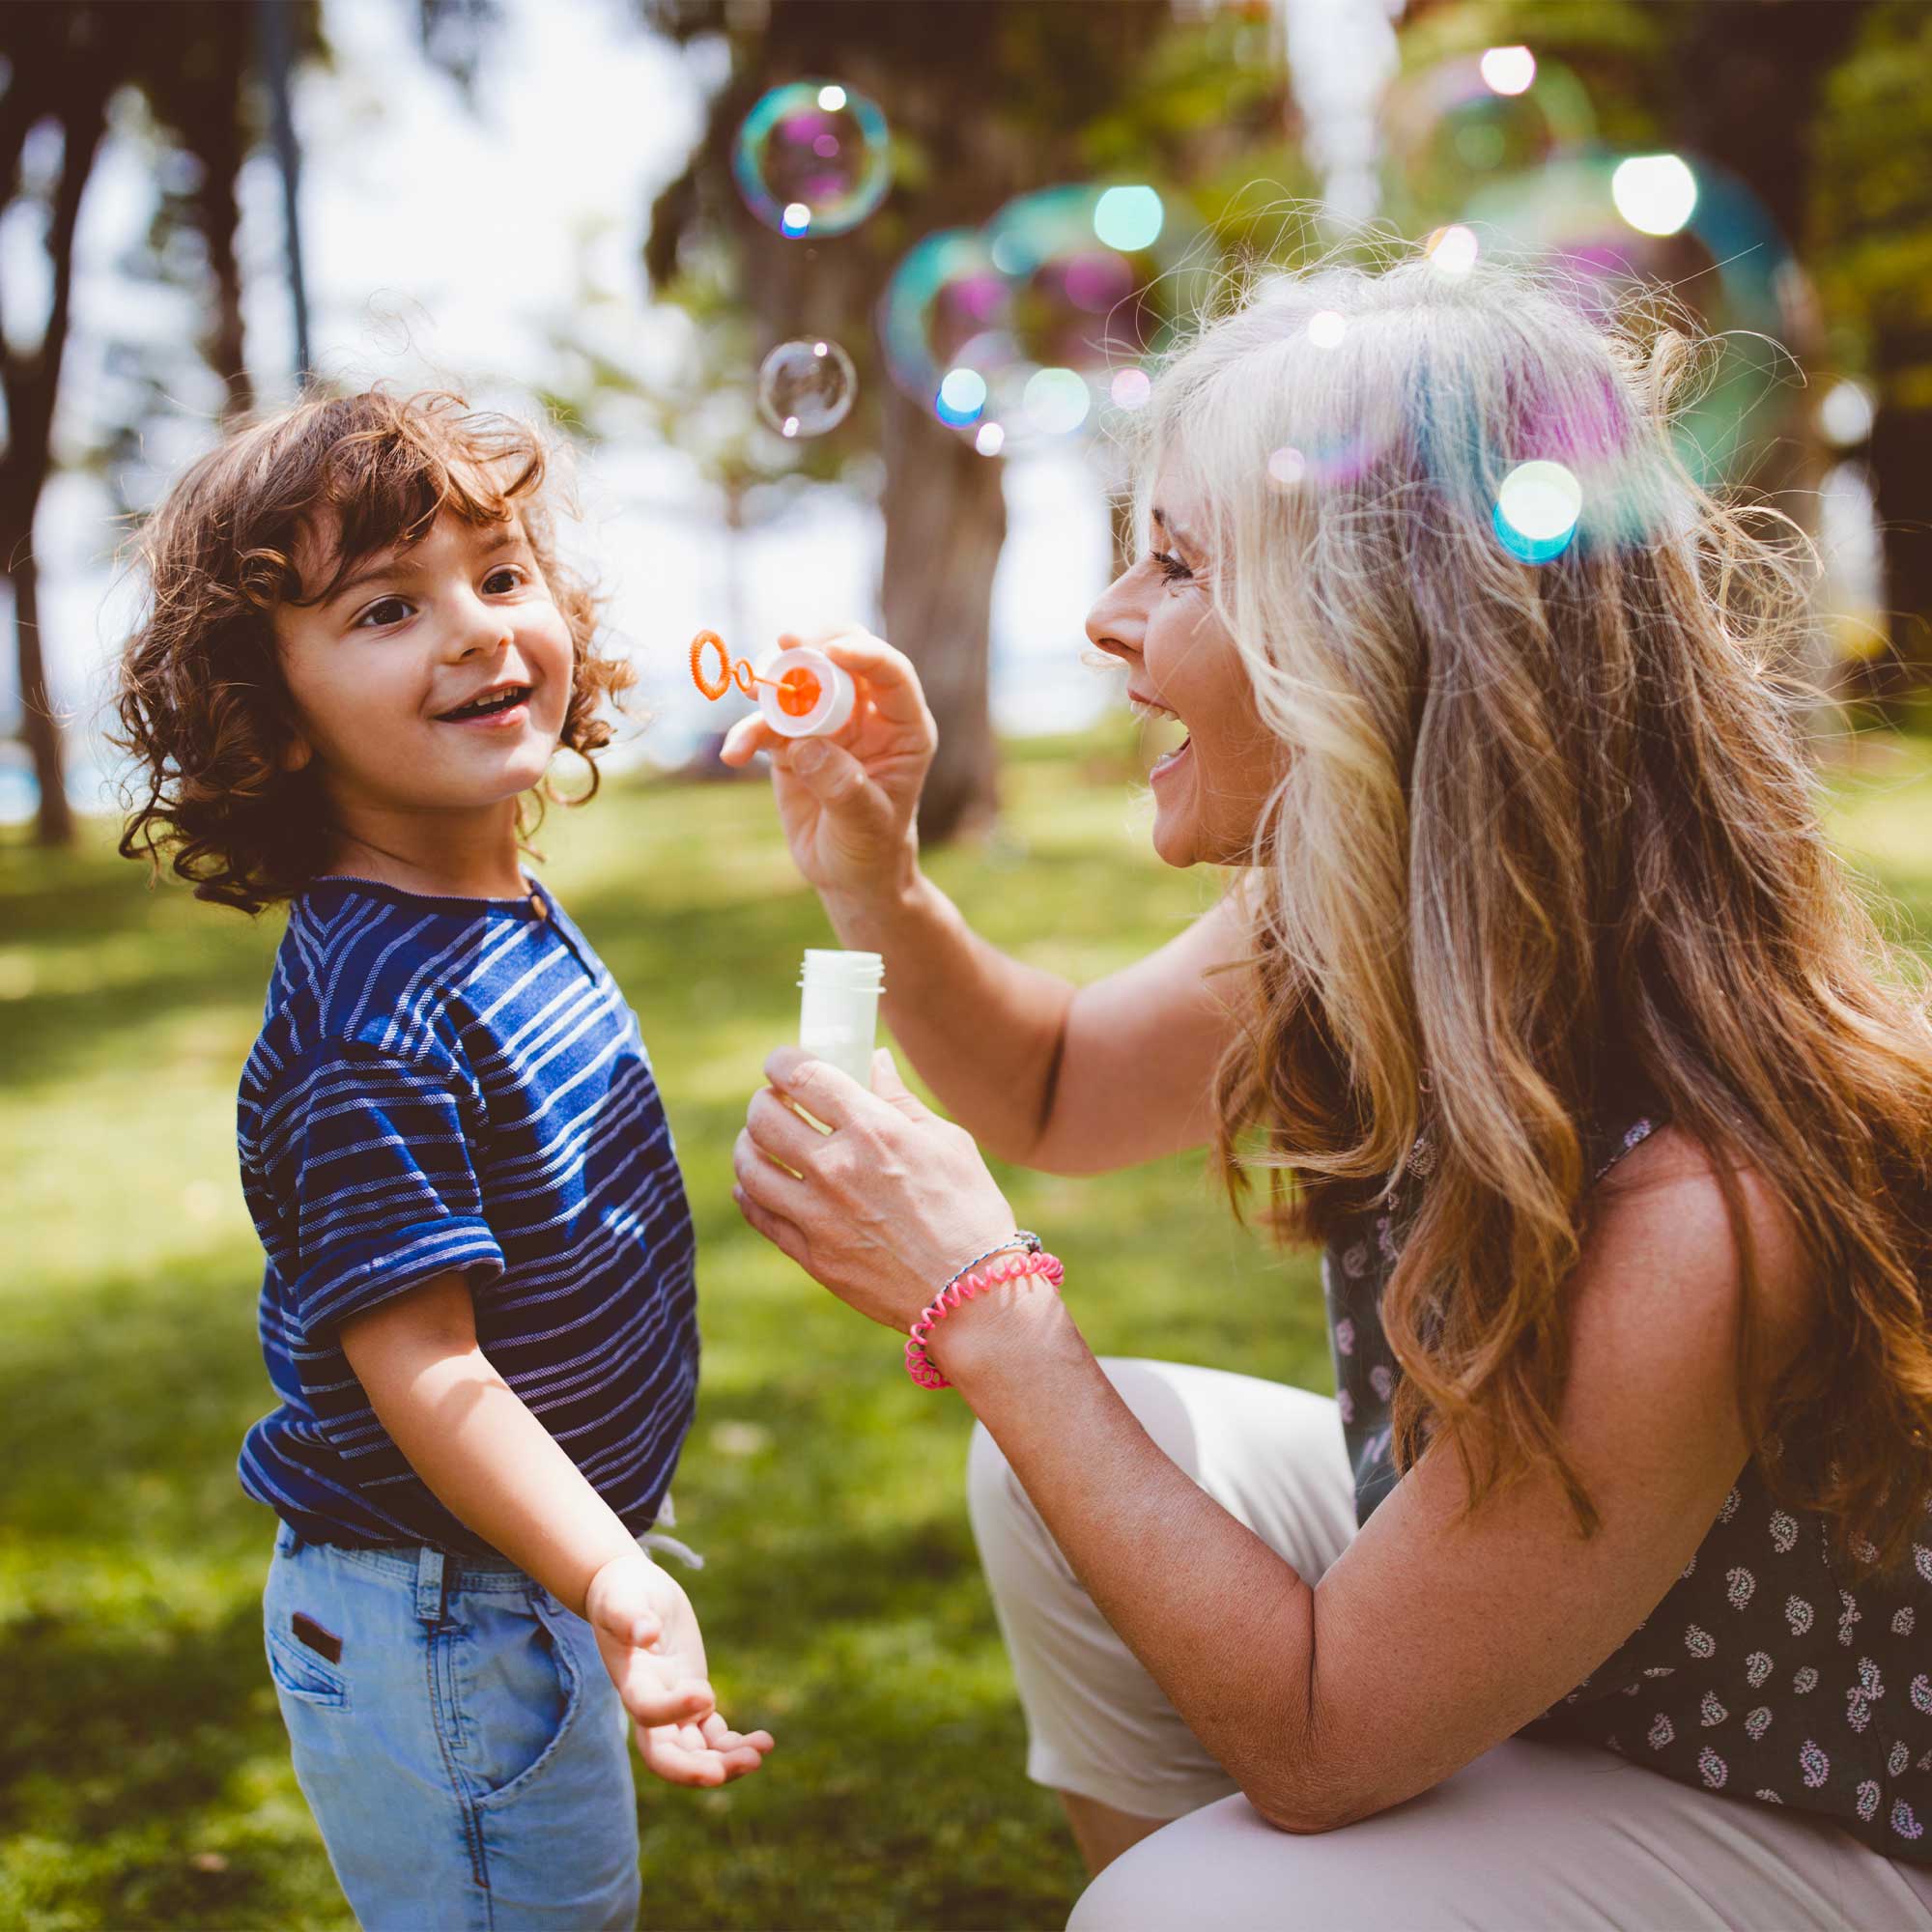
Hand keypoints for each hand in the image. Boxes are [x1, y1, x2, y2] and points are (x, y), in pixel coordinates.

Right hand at [583, 1550, 773, 1787]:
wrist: (628, 1595)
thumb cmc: (622, 1594)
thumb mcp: (621, 1598)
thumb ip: (628, 1617)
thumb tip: (645, 1631)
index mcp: (632, 1680)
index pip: (646, 1710)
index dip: (673, 1709)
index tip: (706, 1694)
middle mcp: (650, 1703)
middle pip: (665, 1754)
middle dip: (696, 1768)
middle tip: (734, 1766)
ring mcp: (673, 1706)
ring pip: (694, 1751)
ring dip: (725, 1761)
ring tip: (760, 1754)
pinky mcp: (694, 1699)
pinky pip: (713, 1736)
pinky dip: (735, 1744)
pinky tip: (764, 1743)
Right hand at [717, 626, 934, 909]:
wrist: (848, 875)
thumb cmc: (872, 849)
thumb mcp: (866, 824)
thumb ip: (842, 785)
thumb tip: (806, 745)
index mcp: (902, 728)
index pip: (891, 674)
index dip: (864, 654)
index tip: (831, 652)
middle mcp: (867, 717)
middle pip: (842, 658)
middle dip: (814, 647)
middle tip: (786, 644)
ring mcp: (828, 726)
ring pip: (800, 682)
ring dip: (773, 681)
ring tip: (751, 691)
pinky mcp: (793, 742)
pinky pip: (767, 723)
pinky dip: (748, 732)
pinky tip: (734, 754)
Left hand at [732, 1046, 1021, 1335]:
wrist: (971, 1294)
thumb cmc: (971, 1212)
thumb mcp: (948, 1143)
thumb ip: (900, 1100)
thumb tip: (873, 1062)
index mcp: (875, 1130)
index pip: (803, 1076)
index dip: (782, 1061)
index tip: (783, 1063)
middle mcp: (837, 1168)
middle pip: (764, 1118)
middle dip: (764, 1100)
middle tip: (775, 1101)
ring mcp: (818, 1215)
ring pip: (750, 1166)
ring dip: (748, 1145)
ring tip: (760, 1140)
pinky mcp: (811, 1255)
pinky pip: (759, 1214)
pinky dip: (749, 1191)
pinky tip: (757, 1183)